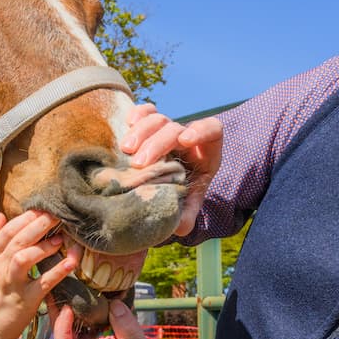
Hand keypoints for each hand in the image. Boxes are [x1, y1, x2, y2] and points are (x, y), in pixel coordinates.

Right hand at [0, 210, 77, 338]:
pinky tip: (72, 261)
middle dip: (38, 224)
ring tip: (61, 239)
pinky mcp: (26, 300)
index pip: (7, 231)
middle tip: (56, 215)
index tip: (42, 209)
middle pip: (17, 239)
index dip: (26, 217)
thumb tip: (0, 215)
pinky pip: (43, 282)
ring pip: (25, 257)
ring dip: (44, 245)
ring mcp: (12, 283)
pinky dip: (58, 271)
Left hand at [53, 299, 175, 338]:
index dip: (62, 328)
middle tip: (62, 288)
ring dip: (74, 308)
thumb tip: (114, 305)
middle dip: (61, 312)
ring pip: (75, 326)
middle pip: (64, 334)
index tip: (69, 307)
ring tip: (72, 286)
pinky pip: (91, 323)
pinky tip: (93, 293)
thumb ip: (128, 331)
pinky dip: (91, 309)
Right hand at [121, 103, 222, 236]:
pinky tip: (127, 123)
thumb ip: (186, 216)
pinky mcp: (150, 126)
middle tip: (140, 163)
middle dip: (157, 143)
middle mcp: (186, 137)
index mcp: (204, 153)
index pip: (212, 130)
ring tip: (126, 150)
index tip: (185, 141)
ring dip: (141, 132)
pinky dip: (137, 114)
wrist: (164, 189)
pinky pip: (145, 112)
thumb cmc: (179, 196)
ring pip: (157, 119)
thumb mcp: (187, 206)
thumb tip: (180, 226)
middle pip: (175, 128)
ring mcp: (167, 129)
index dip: (201, 130)